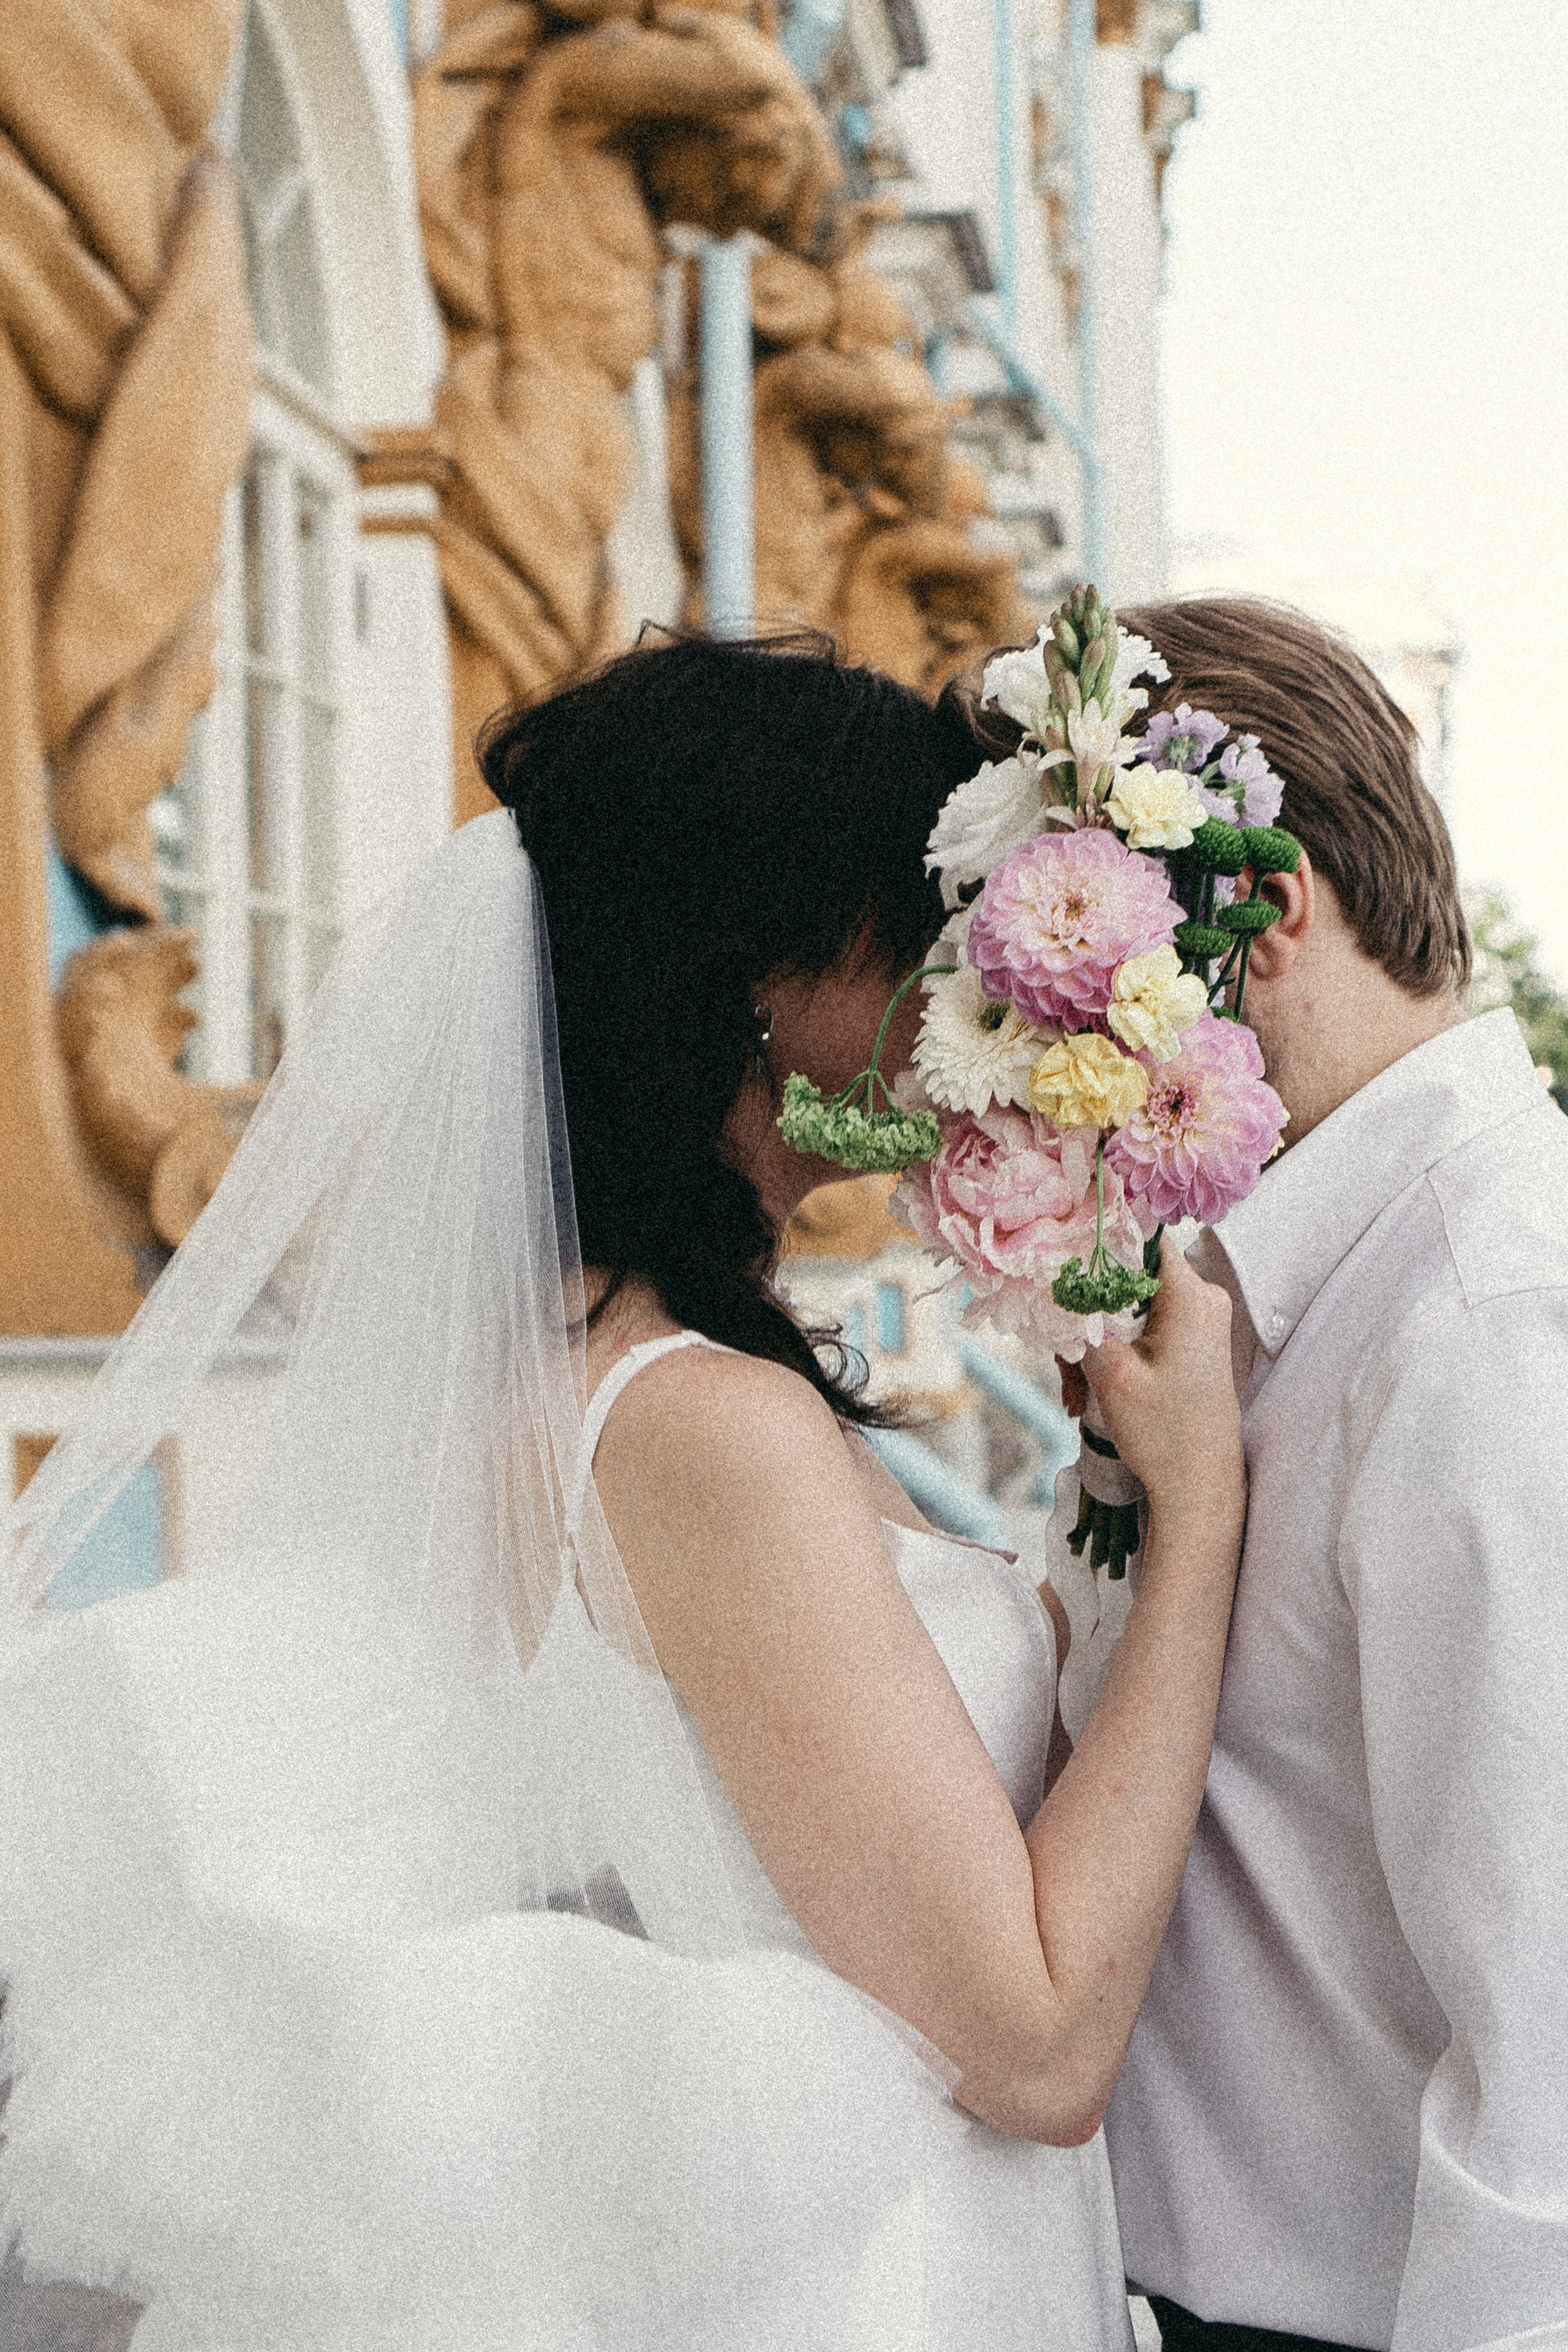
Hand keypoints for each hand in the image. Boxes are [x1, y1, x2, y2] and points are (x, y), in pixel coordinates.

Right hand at [1078, 1237, 1243, 1527]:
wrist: (1200, 1487)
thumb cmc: (1163, 1433)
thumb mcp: (1110, 1373)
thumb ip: (1083, 1317)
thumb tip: (1056, 1274)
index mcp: (1191, 1296)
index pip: (1140, 1236)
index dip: (1097, 1242)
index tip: (1060, 1262)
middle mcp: (1203, 1298)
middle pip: (1127, 1277)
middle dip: (1087, 1315)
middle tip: (1066, 1367)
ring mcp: (1200, 1319)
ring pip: (1128, 1307)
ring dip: (1095, 1343)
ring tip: (1076, 1393)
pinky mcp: (1193, 1340)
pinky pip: (1141, 1328)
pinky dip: (1113, 1353)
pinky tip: (1090, 1393)